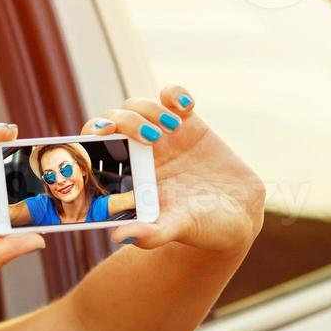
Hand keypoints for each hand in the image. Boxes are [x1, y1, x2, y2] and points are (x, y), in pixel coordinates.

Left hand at [83, 85, 264, 253]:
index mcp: (126, 176)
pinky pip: (172, 97)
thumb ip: (150, 233)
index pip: (94, 148)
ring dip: (150, 109)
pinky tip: (186, 106)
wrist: (238, 216)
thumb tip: (118, 237)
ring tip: (173, 127)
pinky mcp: (188, 123)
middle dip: (126, 121)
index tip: (103, 132)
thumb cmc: (201, 227)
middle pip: (115, 120)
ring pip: (139, 106)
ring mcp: (162, 136)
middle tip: (150, 137)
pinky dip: (175, 94)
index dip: (92, 135)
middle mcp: (138, 153)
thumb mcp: (177, 229)